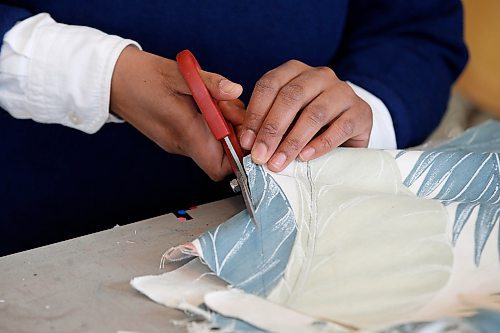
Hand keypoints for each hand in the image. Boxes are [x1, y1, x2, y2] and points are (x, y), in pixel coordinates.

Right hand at [110, 46, 242, 180]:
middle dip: (236, 136)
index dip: (239, 156)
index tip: (245, 130)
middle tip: (230, 107)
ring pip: (213, 147)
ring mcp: (177, 142)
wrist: (111, 80)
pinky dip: (212, 124)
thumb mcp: (180, 73)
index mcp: (184, 132)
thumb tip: (236, 91)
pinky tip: (207, 103)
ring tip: (217, 100)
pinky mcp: (174, 136)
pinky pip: (202, 138)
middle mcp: (181, 144)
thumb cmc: (141, 76)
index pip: (220, 167)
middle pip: (221, 158)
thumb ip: (210, 83)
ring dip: (224, 127)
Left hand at [239, 60, 372, 171]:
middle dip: (272, 129)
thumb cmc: (310, 123)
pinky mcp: (360, 112)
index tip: (246, 141)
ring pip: (314, 113)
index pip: (270, 85)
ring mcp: (343, 92)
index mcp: (295, 71)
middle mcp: (320, 76)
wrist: (350, 128)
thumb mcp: (286, 118)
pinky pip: (339, 128)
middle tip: (260, 156)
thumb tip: (247, 142)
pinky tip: (305, 158)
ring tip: (279, 163)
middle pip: (291, 97)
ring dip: (292, 141)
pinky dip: (319, 145)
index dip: (255, 113)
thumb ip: (266, 123)